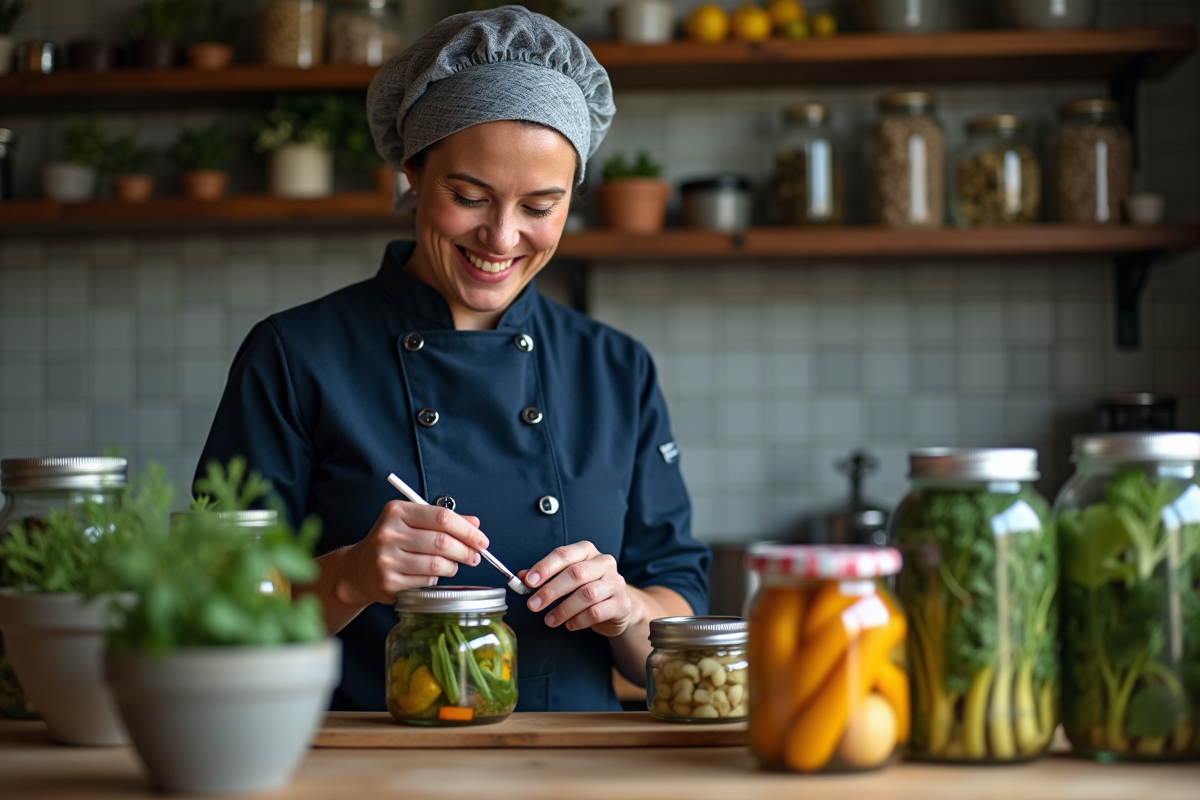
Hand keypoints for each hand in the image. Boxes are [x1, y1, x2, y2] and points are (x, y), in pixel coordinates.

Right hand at [338, 501, 488, 605]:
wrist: (359, 568)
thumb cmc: (393, 541)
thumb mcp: (414, 522)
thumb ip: (443, 521)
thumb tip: (476, 524)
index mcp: (396, 512)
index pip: (441, 517)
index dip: (467, 530)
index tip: (482, 540)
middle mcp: (388, 533)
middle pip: (441, 542)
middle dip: (465, 550)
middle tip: (475, 556)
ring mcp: (386, 559)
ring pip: (437, 564)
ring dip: (453, 566)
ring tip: (455, 565)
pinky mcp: (388, 582)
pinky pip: (427, 580)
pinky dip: (437, 577)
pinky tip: (433, 573)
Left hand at [521, 541, 638, 636]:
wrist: (618, 606)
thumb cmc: (587, 588)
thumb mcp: (567, 578)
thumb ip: (545, 576)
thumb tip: (521, 577)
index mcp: (588, 551)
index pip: (564, 554)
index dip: (544, 567)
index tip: (528, 581)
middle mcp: (604, 563)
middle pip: (575, 574)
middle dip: (551, 590)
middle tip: (533, 605)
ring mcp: (616, 583)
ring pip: (587, 594)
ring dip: (563, 609)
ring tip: (549, 620)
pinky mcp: (622, 604)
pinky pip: (597, 612)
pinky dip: (579, 620)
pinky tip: (569, 625)